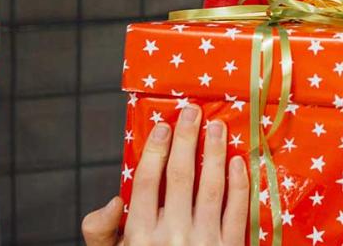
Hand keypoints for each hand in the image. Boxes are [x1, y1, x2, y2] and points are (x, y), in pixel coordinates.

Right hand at [81, 107, 248, 245]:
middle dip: (187, 140)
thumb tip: (114, 199)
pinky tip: (238, 161)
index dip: (155, 150)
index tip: (163, 124)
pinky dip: (240, 184)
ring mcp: (204, 243)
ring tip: (218, 126)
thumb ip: (103, 233)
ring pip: (212, 187)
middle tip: (194, 111)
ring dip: (215, 152)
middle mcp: (171, 237)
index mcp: (139, 237)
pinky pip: (238, 211)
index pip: (146, 183)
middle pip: (181, 177)